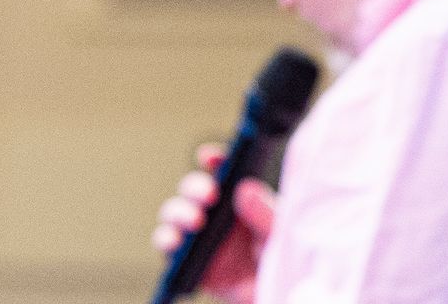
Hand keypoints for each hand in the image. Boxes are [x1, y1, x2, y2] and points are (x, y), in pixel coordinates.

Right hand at [150, 143, 275, 303]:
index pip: (224, 172)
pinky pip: (169, 248)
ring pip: (175, 214)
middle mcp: (218, 214)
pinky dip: (166, 241)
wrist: (274, 292)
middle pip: (194, 190)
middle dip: (194, 187)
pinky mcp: (190, 261)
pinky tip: (175, 242)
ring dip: (177, 212)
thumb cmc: (281, 259)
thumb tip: (245, 188)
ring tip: (194, 221)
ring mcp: (201, 236)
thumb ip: (264, 212)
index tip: (210, 157)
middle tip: (209, 196)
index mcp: (241, 199)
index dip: (213, 160)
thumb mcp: (279, 232)